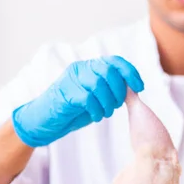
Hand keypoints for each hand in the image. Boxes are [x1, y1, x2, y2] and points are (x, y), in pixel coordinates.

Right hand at [12, 56, 143, 146]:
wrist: (43, 121)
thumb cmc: (72, 110)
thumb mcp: (96, 98)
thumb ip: (111, 90)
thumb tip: (133, 89)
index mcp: (89, 67)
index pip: (115, 61)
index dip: (130, 73)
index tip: (140, 87)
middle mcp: (80, 68)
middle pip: (108, 71)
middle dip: (119, 91)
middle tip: (117, 106)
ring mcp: (70, 79)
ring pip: (98, 84)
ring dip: (108, 102)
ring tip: (105, 113)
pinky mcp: (64, 93)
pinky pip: (87, 98)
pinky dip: (97, 110)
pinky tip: (96, 117)